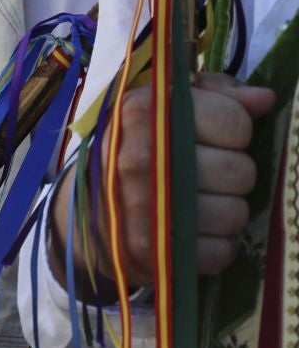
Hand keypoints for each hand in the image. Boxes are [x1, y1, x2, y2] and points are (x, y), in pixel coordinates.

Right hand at [50, 71, 273, 294]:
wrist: (83, 210)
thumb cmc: (133, 147)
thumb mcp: (163, 105)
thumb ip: (216, 95)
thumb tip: (265, 99)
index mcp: (143, 111)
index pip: (235, 123)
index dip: (233, 131)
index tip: (210, 138)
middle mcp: (141, 157)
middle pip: (241, 171)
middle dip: (231, 174)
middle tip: (205, 175)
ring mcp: (145, 207)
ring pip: (236, 213)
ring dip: (226, 212)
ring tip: (199, 204)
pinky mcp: (153, 252)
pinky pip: (221, 252)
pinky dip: (214, 246)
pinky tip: (191, 232)